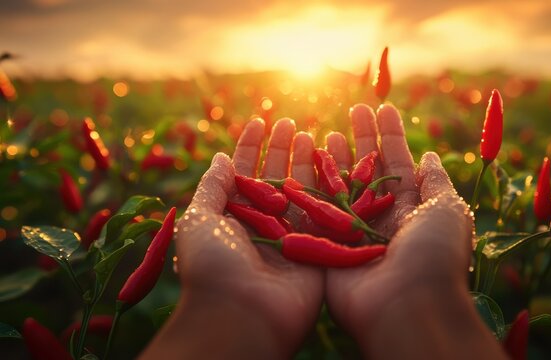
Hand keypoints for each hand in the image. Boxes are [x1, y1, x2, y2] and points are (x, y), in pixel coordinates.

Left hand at [141, 118, 323, 358]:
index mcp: (232, 216)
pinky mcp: (316, 249)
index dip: (250, 146)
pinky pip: (324, 213)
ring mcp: (290, 236)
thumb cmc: (213, 266)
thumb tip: (220, 157)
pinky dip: (328, 188)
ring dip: (305, 162)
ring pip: (300, 191)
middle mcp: (262, 224)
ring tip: (311, 134)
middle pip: (274, 178)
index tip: (259, 121)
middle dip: (281, 149)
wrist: (242, 314)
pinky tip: (332, 163)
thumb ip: (212, 187)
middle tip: (290, 122)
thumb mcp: (199, 220)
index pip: (242, 173)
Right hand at [325, 104, 505, 358]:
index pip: (399, 164)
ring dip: (334, 159)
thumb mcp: (448, 210)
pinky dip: (310, 186)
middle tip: (354, 109)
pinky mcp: (328, 246)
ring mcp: (353, 232)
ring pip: (340, 188)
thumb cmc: (433, 255)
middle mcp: (382, 218)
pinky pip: (317, 212)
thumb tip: (430, 157)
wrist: (406, 305)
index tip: (381, 107)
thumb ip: (436, 182)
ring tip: (323, 132)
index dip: (390, 135)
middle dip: (362, 139)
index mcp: (412, 209)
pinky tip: (303, 163)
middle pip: (369, 170)